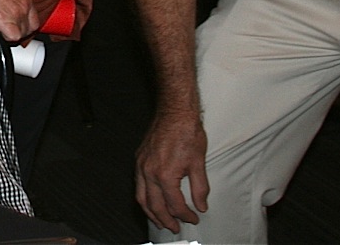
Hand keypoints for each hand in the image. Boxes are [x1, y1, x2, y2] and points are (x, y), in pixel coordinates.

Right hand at [0, 0, 39, 40]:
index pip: (33, 18)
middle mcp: (25, 5)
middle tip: (5, 29)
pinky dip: (4, 37)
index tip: (15, 26)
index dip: (24, 25)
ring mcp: (18, 14)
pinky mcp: (8, 21)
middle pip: (29, 29)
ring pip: (21, 34)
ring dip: (10, 34)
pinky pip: (13, 38)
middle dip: (18, 31)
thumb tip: (5, 6)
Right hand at [135, 111, 208, 233]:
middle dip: (165, 220)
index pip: (175, 205)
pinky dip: (144, 197)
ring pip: (141, 197)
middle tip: (174, 227)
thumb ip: (199, 188)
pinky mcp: (139, 159)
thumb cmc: (187, 132)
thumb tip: (200, 205)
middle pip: (154, 206)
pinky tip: (151, 199)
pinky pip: (138, 184)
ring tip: (160, 220)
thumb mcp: (198, 163)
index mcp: (165, 175)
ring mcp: (141, 165)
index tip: (193, 217)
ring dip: (150, 212)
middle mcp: (149, 172)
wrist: (174, 112)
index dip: (186, 215)